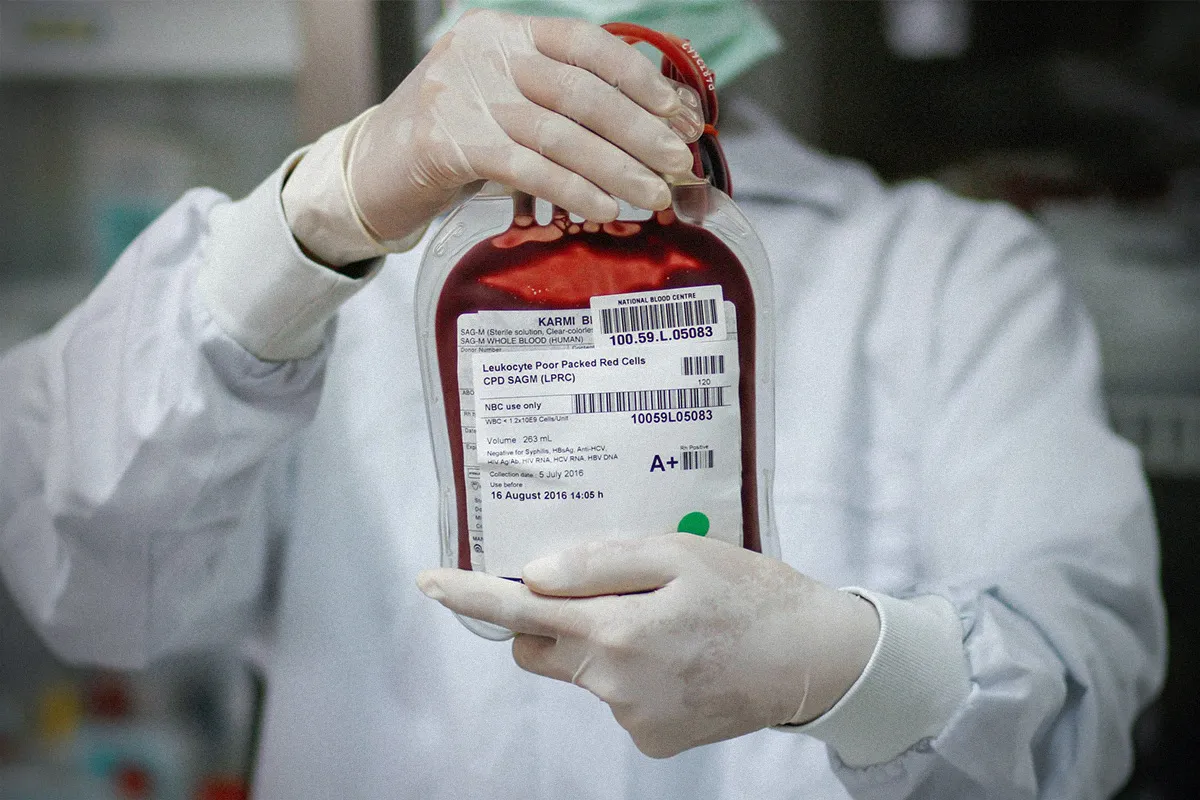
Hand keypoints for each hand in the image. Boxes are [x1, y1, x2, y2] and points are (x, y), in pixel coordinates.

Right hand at [350, 10, 701, 243]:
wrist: (369, 172)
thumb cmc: (450, 141)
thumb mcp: (504, 103)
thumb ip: (559, 102)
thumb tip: (649, 125)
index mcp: (505, 33)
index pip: (586, 44)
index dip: (640, 80)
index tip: (680, 115)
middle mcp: (484, 53)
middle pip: (581, 91)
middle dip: (639, 131)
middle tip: (678, 163)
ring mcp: (460, 94)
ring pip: (559, 133)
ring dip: (616, 168)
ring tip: (653, 195)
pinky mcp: (444, 141)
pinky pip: (525, 167)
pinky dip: (571, 189)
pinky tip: (603, 207)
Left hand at [417, 534, 879, 757]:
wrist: (815, 658)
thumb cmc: (751, 594)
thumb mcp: (679, 554)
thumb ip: (601, 563)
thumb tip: (536, 575)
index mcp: (618, 632)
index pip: (522, 614)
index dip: (470, 596)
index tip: (429, 581)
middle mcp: (616, 686)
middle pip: (542, 650)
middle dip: (550, 620)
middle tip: (604, 589)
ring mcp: (635, 720)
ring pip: (584, 671)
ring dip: (602, 642)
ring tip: (668, 620)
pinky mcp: (655, 739)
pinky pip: (616, 697)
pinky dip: (631, 672)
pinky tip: (680, 654)